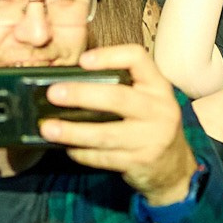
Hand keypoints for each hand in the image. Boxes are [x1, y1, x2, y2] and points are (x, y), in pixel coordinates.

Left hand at [38, 45, 197, 206]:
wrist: (174, 166)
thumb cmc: (150, 124)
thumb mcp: (147, 100)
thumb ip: (121, 88)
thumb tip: (70, 83)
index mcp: (158, 86)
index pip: (138, 59)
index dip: (110, 55)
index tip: (83, 61)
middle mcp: (159, 109)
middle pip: (117, 97)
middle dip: (81, 95)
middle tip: (53, 93)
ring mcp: (152, 138)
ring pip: (106, 134)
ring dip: (73, 131)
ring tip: (48, 128)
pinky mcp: (140, 162)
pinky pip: (104, 157)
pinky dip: (82, 153)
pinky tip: (67, 148)